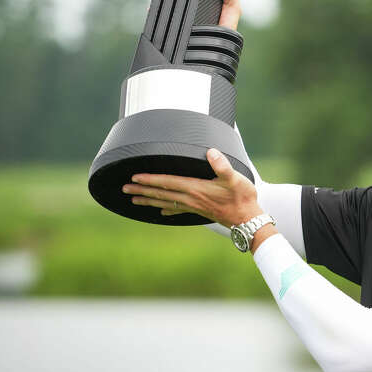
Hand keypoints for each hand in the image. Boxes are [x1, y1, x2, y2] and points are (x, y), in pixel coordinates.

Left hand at [122, 148, 261, 227]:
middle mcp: (190, 198)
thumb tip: (211, 152)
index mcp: (195, 188)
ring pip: (165, 202)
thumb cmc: (242, 198)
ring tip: (133, 200)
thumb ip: (222, 166)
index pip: (167, 182)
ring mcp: (193, 206)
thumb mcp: (234, 178)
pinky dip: (166, 209)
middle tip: (124, 189)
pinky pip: (178, 210)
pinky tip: (160, 212)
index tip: (134, 178)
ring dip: (148, 200)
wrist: (247, 219)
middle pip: (161, 194)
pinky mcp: (199, 211)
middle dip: (142, 191)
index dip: (150, 180)